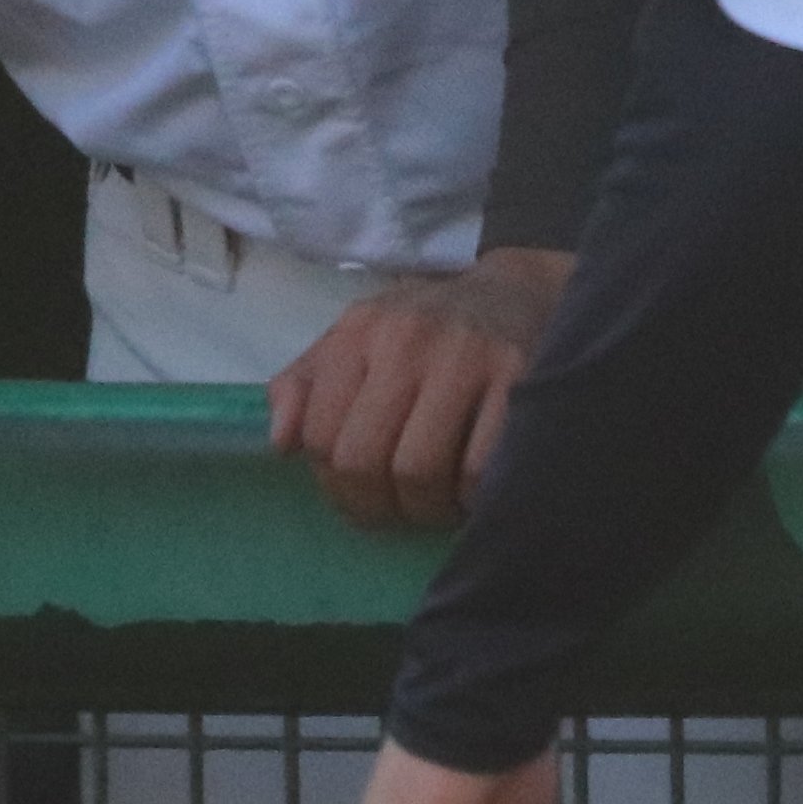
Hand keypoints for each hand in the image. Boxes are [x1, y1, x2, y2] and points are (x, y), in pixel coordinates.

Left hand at [264, 251, 568, 530]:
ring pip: (420, 471)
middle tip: (396, 510)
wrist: (519, 293)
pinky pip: (479, 468)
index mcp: (360, 331)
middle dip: (376, 505)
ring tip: (435, 505)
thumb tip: (282, 443)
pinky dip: (470, 497)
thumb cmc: (426, 328)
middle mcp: (408, 339)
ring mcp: (468, 358)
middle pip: (364, 459)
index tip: (359, 492)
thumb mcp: (357, 338)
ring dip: (424, 508)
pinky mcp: (521, 379)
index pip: (320, 435)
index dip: (334, 483)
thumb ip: (307, 385)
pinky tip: (472, 490)